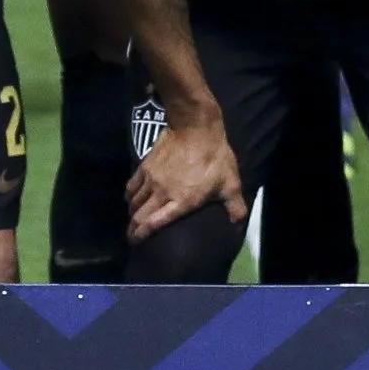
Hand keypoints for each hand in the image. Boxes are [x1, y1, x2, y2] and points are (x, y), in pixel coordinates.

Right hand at [126, 109, 245, 240]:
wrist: (195, 127)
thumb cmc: (214, 157)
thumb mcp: (230, 183)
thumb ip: (235, 206)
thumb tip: (239, 225)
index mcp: (181, 202)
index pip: (153, 224)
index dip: (141, 235)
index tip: (135, 242)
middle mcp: (161, 194)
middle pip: (139, 216)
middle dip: (132, 229)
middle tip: (132, 235)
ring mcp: (151, 180)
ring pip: (134, 202)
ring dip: (132, 212)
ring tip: (134, 218)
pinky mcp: (145, 166)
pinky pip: (131, 185)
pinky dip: (129, 195)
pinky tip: (130, 197)